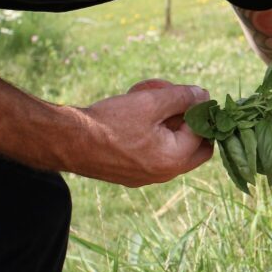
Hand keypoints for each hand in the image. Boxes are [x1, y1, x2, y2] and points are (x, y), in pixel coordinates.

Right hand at [73, 79, 212, 185]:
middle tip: (176, 102)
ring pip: (172, 148)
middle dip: (188, 122)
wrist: (67, 142)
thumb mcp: (150, 102)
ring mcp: (147, 177)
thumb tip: (203, 96)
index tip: (187, 94)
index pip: (203, 133)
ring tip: (149, 99)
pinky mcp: (132, 174)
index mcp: (174, 159)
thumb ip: (182, 98)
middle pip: (194, 148)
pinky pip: (154, 154)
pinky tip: (136, 115)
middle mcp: (164, 174)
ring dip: (167, 124)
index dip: (198, 110)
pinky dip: (152, 135)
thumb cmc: (109, 123)